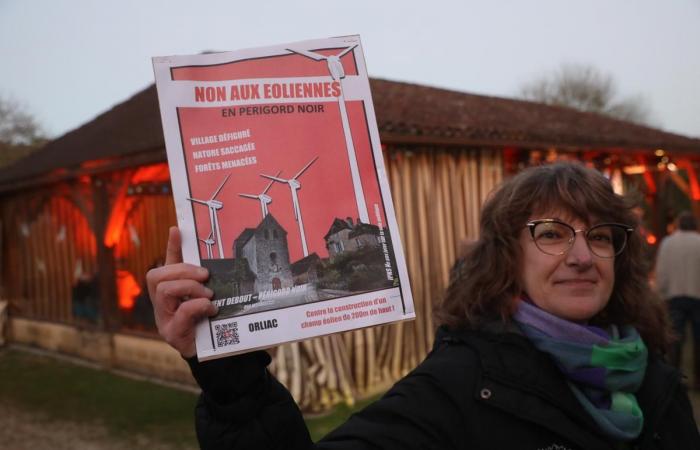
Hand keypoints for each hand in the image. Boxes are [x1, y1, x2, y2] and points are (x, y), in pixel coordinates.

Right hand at [147, 226, 216, 357]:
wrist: (212, 354)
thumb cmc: (206, 323)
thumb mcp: (206, 296)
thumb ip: (203, 278)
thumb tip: (205, 257)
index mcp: (168, 292)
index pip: (166, 264)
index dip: (171, 246)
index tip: (178, 229)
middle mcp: (161, 304)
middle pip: (157, 276)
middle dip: (182, 271)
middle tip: (205, 276)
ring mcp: (163, 319)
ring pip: (164, 290)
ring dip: (190, 288)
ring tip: (208, 295)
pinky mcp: (172, 334)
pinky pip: (180, 311)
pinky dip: (197, 306)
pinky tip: (210, 308)